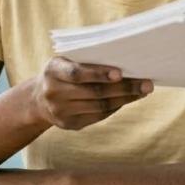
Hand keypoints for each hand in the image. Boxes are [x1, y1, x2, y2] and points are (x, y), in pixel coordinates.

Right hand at [30, 57, 152, 130]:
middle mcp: (53, 92)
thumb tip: (125, 64)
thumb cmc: (62, 72)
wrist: (38, 99)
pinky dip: (116, 107)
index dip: (98, 73)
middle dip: (123, 87)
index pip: (77, 73)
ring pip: (99, 106)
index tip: (120, 72)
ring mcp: (60, 111)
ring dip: (124, 99)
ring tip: (142, 91)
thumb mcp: (65, 61)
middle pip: (93, 92)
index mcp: (52, 70)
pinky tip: (128, 99)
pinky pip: (98, 116)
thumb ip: (87, 60)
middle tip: (146, 83)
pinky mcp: (69, 125)